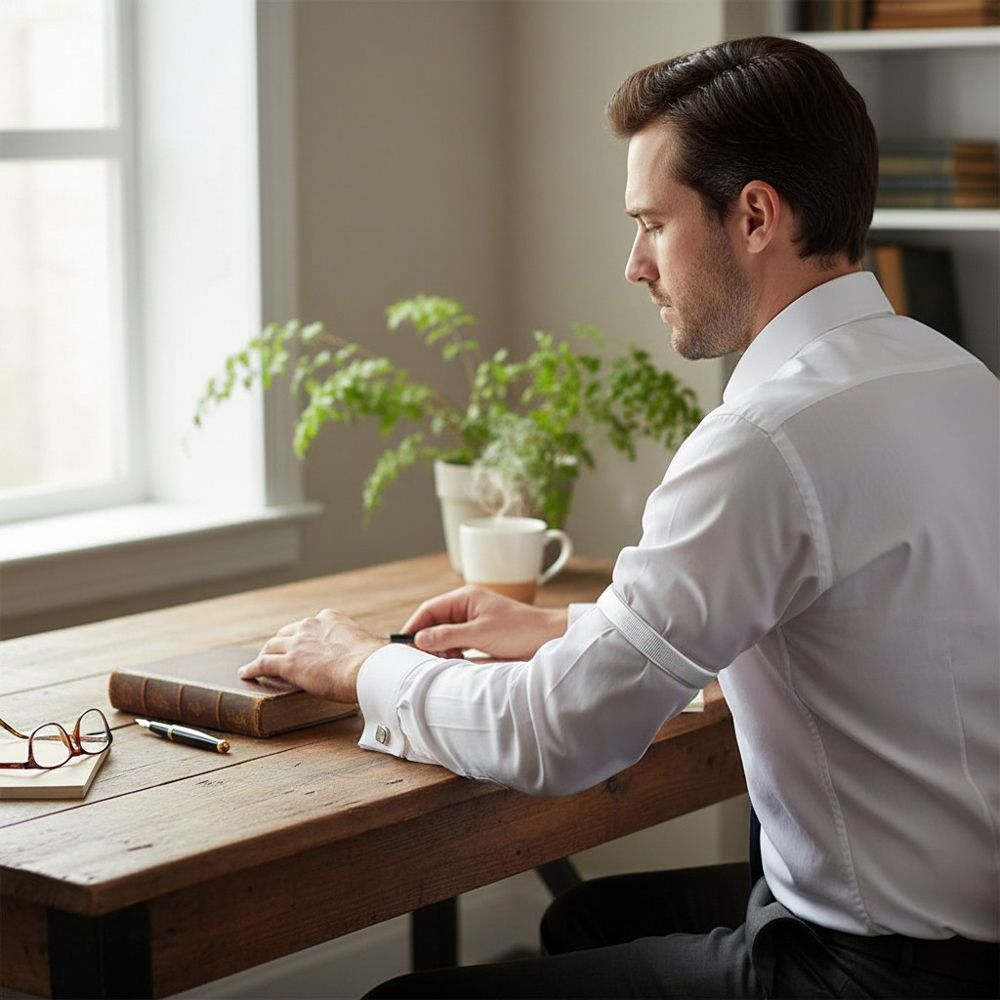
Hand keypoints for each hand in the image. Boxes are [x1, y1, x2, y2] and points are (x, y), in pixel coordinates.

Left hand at [239, 609, 384, 702]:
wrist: (368, 669)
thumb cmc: (372, 662)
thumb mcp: (363, 644)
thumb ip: (354, 647)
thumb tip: (364, 658)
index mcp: (329, 618)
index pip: (308, 625)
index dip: (302, 637)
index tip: (301, 645)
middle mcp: (310, 625)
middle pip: (286, 633)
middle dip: (280, 644)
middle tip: (276, 655)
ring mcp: (297, 643)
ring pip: (271, 647)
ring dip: (264, 655)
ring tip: (258, 664)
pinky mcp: (288, 663)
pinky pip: (263, 664)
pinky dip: (252, 669)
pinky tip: (246, 674)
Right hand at [401, 586, 567, 659]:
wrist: (550, 639)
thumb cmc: (521, 631)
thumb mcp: (481, 634)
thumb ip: (448, 635)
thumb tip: (420, 639)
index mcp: (465, 598)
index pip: (429, 609)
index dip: (414, 626)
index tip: (402, 645)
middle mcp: (467, 607)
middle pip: (434, 622)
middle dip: (427, 641)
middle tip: (424, 660)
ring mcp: (474, 621)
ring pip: (445, 635)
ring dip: (440, 649)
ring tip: (442, 663)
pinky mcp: (481, 635)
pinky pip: (457, 643)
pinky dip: (452, 653)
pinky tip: (454, 663)